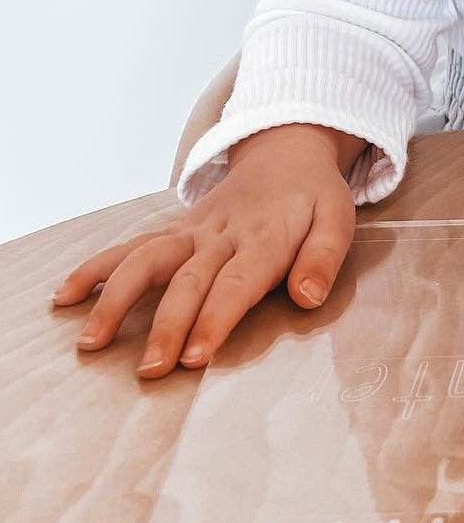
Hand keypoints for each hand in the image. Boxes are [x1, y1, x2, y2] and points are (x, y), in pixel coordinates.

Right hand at [50, 124, 363, 378]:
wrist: (285, 153)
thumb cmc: (314, 196)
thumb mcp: (338, 218)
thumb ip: (324, 257)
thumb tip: (308, 297)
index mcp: (265, 237)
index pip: (237, 283)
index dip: (215, 318)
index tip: (195, 354)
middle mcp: (221, 234)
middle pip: (188, 281)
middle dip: (167, 325)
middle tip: (151, 368)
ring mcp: (192, 231)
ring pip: (146, 260)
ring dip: (117, 298)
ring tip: (92, 340)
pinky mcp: (174, 230)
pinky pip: (131, 246)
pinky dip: (96, 268)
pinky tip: (67, 296)